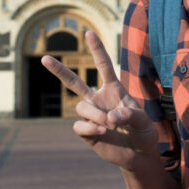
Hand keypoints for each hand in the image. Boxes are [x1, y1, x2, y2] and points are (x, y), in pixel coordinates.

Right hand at [42, 29, 159, 171]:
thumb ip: (129, 115)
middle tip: (44, 58)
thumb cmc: (144, 132)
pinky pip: (79, 125)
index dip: (97, 50)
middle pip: (74, 82)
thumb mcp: (143, 121)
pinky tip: (103, 132)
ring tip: (110, 125)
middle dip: (59, 70)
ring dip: (95, 115)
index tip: (88, 33)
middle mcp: (98, 100)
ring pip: (80, 107)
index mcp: (113, 90)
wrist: (139, 155)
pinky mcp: (86, 133)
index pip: (103, 66)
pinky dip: (90, 127)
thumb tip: (110, 117)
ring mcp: (91, 116)